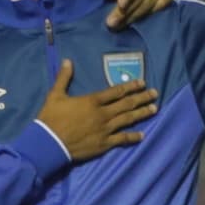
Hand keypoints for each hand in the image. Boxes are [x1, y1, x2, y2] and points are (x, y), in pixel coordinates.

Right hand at [33, 57, 158, 160]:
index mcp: (92, 101)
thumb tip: (68, 60)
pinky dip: (133, 137)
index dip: (130, 86)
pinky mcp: (104, 143)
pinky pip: (122, 139)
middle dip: (142, 97)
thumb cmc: (51, 118)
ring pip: (128, 119)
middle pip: (127, 104)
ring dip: (142, 113)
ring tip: (154, 109)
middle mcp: (103, 114)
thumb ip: (63, 78)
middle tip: (155, 93)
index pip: (116, 91)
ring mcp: (105, 129)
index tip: (142, 83)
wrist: (49, 143)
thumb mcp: (55, 95)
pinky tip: (143, 135)